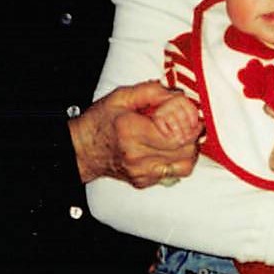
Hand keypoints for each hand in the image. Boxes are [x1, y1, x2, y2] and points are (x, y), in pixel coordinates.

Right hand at [72, 80, 199, 187]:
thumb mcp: (121, 97)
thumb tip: (177, 96)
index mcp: (132, 131)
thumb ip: (152, 92)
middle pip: (184, 150)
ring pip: (184, 165)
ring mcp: (141, 172)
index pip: (175, 134)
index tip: (188, 113)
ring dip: (189, 149)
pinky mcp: (144, 182)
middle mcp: (138, 156)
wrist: (81, 150)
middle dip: (192, 134)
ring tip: (181, 136)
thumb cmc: (100, 122)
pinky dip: (177, 160)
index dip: (189, 122)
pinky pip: (173, 174)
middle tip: (189, 122)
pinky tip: (168, 148)